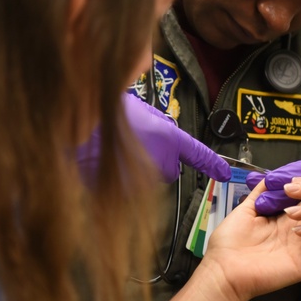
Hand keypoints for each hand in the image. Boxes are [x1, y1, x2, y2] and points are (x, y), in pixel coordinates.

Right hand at [76, 93, 231, 183]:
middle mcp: (161, 163)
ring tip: (114, 146)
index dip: (213, 164)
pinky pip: (127, 184)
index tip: (224, 172)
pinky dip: (118, 174)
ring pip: (145, 175)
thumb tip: (163, 131)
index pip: (197, 153)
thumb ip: (157, 122)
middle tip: (132, 137)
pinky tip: (104, 159)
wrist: (76, 131)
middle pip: (165, 166)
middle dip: (153, 156)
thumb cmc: (104, 116)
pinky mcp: (125, 192)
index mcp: (168, 140)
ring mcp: (144, 181)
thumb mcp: (138, 107)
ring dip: (134, 165)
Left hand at [199, 180, 300, 300]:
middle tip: (291, 190)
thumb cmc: (230, 245)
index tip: (290, 181)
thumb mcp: (246, 210)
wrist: (223, 269)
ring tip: (291, 212)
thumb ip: (261, 193)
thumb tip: (273, 177)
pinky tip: (296, 231)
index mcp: (285, 219)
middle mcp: (298, 231)